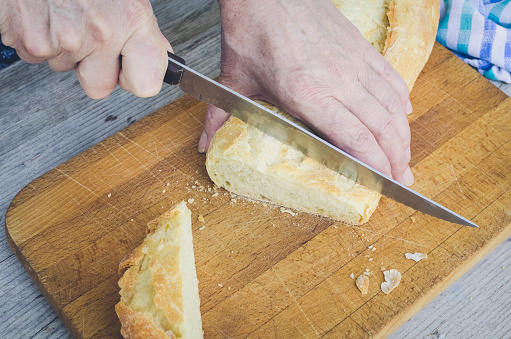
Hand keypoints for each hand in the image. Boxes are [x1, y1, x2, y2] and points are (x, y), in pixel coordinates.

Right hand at [0, 0, 170, 98]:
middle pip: (99, 87)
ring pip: (65, 68)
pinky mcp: (31, 42)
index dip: (134, 79)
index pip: (146, 83)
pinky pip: (36, 57)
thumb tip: (160, 54)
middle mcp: (101, 33)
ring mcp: (65, 39)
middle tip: (85, 34)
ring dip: (63, 48)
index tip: (128, 71)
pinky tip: (44, 15)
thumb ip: (142, 30)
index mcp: (131, 18)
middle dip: (91, 67)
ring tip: (62, 14)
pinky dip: (37, 39)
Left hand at [200, 0, 413, 185]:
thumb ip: (220, 116)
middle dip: (396, 159)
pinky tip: (403, 113)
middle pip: (381, 127)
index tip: (382, 183)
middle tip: (401, 179)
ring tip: (405, 156)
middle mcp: (339, 80)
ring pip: (392, 105)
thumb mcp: (234, 78)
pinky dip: (401, 99)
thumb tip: (204, 144)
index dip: (374, 164)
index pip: (354, 138)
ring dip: (402, 134)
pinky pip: (390, 77)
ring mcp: (353, 62)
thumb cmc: (251, 32)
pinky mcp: (360, 46)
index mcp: (309, 94)